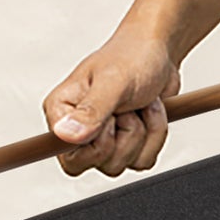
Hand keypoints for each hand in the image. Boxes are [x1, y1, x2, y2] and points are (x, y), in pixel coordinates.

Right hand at [43, 30, 181, 177]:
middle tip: (126, 107)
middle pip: (102, 165)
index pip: (69, 159)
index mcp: (61, 112)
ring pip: (126, 163)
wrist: (158, 54)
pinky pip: (144, 161)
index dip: (96, 147)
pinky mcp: (126, 146)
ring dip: (144, 132)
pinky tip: (148, 112)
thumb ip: (91, 111)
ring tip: (138, 104)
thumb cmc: (132, 58)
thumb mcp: (113, 81)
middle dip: (126, 135)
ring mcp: (103, 141)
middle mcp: (78, 130)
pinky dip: (155, 136)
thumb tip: (66, 135)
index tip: (111, 119)